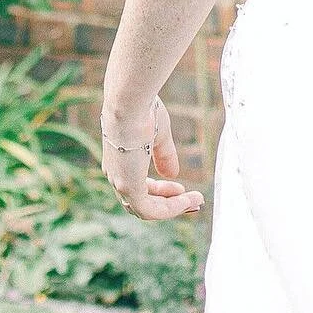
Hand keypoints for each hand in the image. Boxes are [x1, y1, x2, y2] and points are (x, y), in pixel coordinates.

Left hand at [100, 98, 204, 220]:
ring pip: (147, 209)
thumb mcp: (158, 135)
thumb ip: (164, 156)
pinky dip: (171, 208)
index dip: (161, 191)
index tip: (181, 189)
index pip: (139, 186)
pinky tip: (187, 200)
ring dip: (173, 207)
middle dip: (169, 202)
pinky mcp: (129, 187)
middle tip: (192, 200)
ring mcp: (121, 183)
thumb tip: (172, 174)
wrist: (130, 103)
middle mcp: (116, 175)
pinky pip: (151, 209)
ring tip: (196, 201)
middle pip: (143, 201)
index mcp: (120, 162)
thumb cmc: (143, 110)